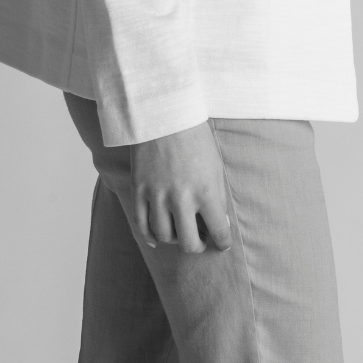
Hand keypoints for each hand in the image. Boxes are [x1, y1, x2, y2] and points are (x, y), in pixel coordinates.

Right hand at [131, 123, 231, 255]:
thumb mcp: (215, 168)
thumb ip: (216, 198)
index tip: (222, 244)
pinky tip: (157, 238)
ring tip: (179, 234)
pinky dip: (149, 236)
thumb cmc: (196, 139)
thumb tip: (217, 224)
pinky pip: (141, 224)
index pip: (218, 231)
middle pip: (188, 243)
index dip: (223, 242)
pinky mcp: (139, 190)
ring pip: (163, 236)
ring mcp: (157, 195)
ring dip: (174, 240)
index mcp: (206, 191)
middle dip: (197, 246)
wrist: (165, 115)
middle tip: (200, 241)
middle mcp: (181, 198)